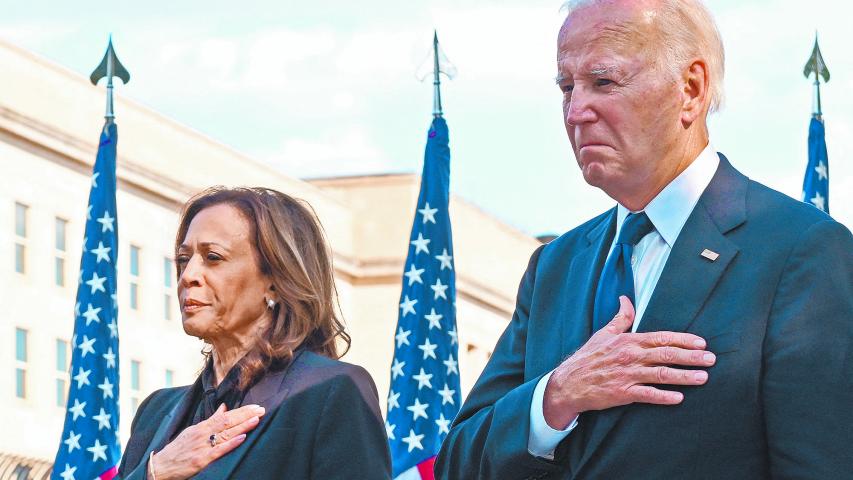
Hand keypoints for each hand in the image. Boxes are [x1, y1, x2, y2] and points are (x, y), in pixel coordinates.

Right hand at [148, 403, 264, 479]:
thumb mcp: (193, 431)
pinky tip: (242, 438)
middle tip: (261, 409)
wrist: (160, 466)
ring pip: (225, 434)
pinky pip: (219, 450)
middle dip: (246, 415)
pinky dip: (231, 443)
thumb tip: (224, 407)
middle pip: (227, 421)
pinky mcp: (201, 460)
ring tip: (256, 419)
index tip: (255, 406)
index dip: (241, 411)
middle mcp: (203, 434)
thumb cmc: (178, 449)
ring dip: (242, 426)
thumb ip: (210, 420)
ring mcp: (202, 447)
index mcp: (201, 427)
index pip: (225, 415)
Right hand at [542, 296, 715, 428]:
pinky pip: (646, 395)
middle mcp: (630, 356)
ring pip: (661, 375)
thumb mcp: (604, 334)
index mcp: (628, 341)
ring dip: (684, 376)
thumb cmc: (588, 358)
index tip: (701, 342)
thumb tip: (626, 299)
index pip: (661, 338)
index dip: (682, 340)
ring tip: (703, 378)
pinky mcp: (622, 393)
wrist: (569, 382)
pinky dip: (663, 396)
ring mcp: (627, 375)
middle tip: (711, 359)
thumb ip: (621, 318)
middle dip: (691, 357)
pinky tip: (679, 397)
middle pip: (666, 355)